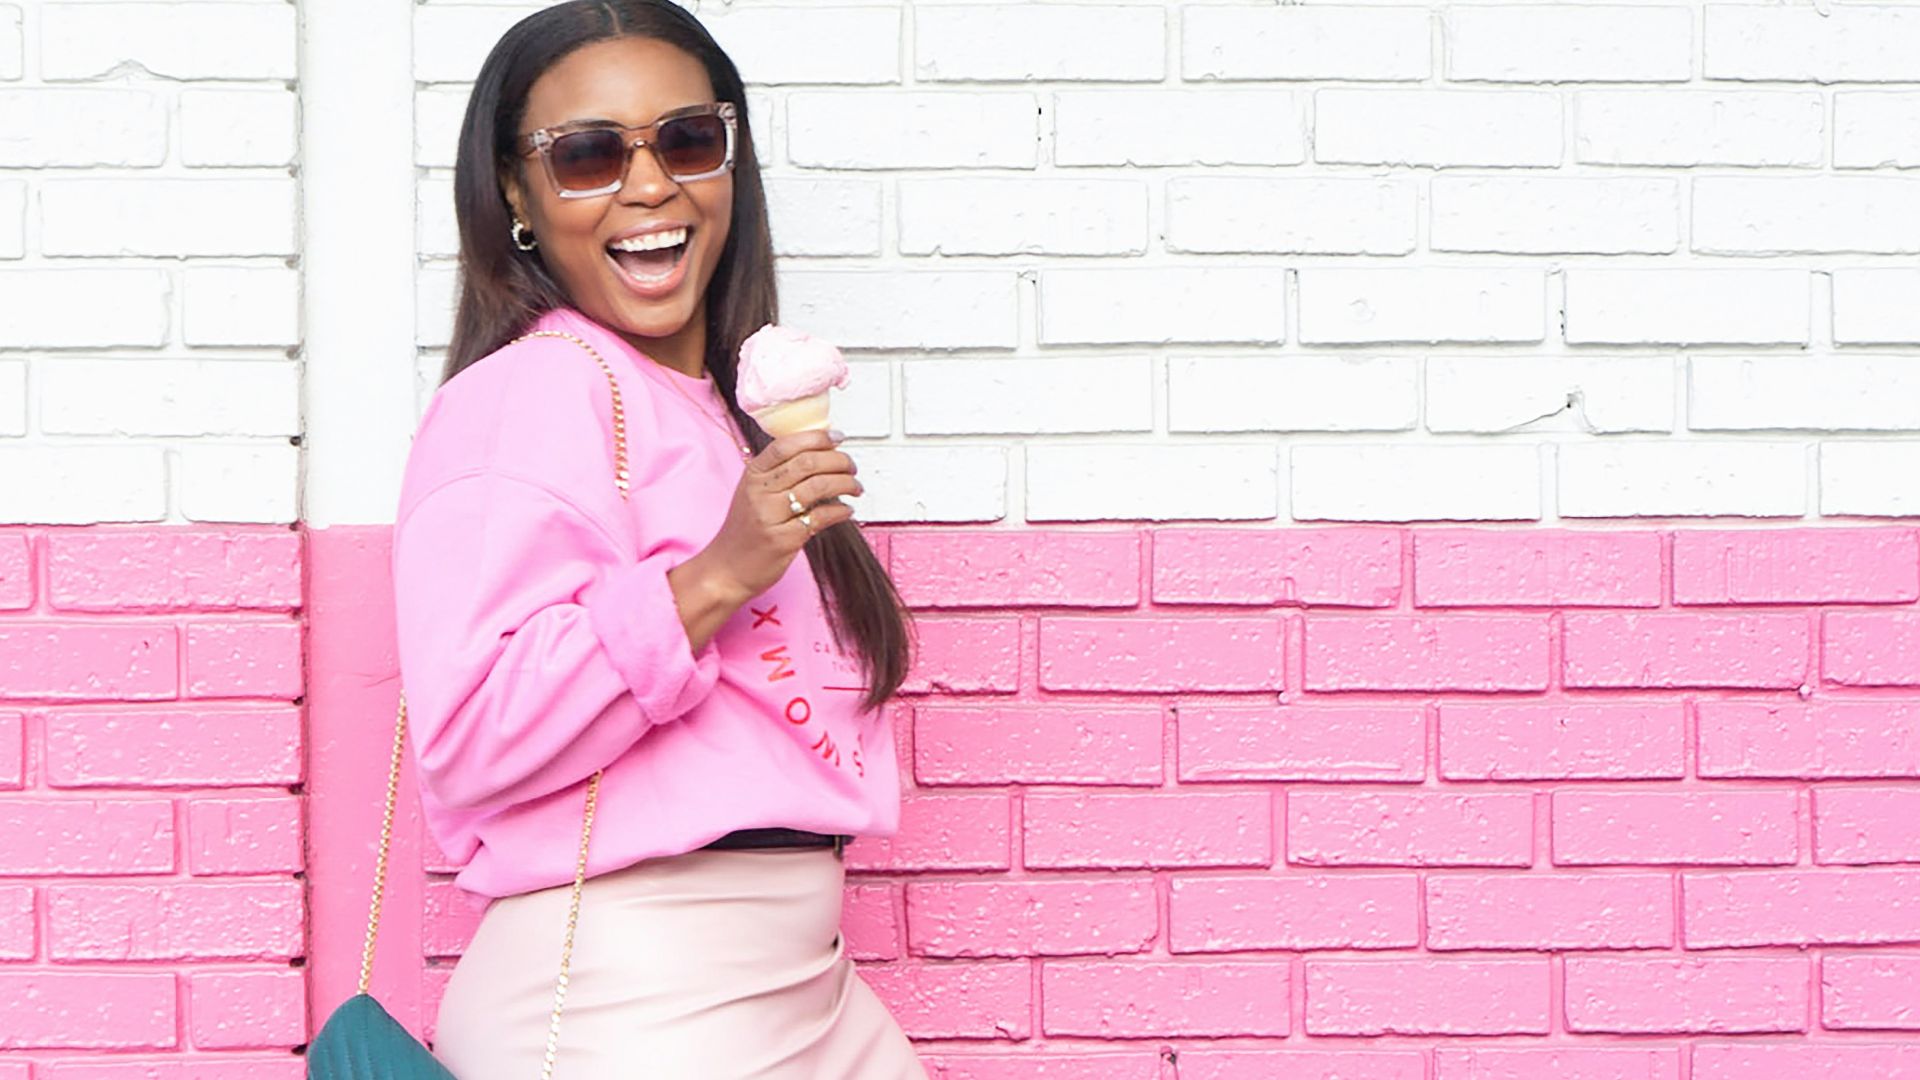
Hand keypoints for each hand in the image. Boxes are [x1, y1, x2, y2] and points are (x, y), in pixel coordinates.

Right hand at [699, 429, 862, 602]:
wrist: (726, 569)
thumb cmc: (744, 532)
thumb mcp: (752, 494)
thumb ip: (778, 474)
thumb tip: (818, 454)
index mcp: (753, 475)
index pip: (786, 444)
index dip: (817, 437)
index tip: (837, 437)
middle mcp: (760, 492)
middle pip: (808, 462)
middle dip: (839, 460)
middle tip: (851, 467)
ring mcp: (771, 515)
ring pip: (818, 486)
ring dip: (845, 484)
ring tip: (855, 488)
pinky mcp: (784, 539)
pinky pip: (820, 517)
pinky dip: (840, 511)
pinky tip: (846, 511)